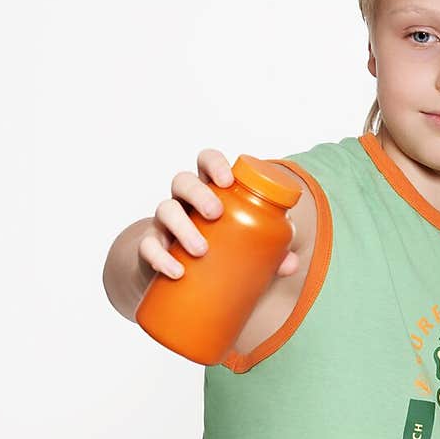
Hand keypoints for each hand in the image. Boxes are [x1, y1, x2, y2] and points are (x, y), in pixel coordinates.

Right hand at [138, 148, 299, 279]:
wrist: (178, 276)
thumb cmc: (220, 251)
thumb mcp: (245, 248)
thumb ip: (270, 253)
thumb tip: (291, 264)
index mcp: (209, 192)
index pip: (206, 162)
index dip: (214, 163)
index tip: (228, 179)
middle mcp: (184, 202)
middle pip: (183, 181)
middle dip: (199, 193)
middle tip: (216, 214)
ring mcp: (165, 223)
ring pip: (165, 209)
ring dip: (183, 227)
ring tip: (202, 250)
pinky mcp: (151, 247)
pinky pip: (149, 246)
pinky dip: (161, 258)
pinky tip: (177, 272)